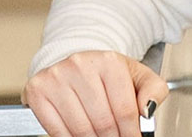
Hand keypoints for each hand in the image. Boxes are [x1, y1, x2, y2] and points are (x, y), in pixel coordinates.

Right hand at [22, 51, 168, 136]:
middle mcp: (81, 66)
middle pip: (102, 122)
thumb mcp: (136, 75)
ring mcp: (57, 77)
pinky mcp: (39, 91)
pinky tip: (81, 136)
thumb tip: (148, 110)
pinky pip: (56, 130)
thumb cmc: (107, 73)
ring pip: (80, 129)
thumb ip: (153, 90)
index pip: (124, 109)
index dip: (130, 133)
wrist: (76, 61)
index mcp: (109, 61)